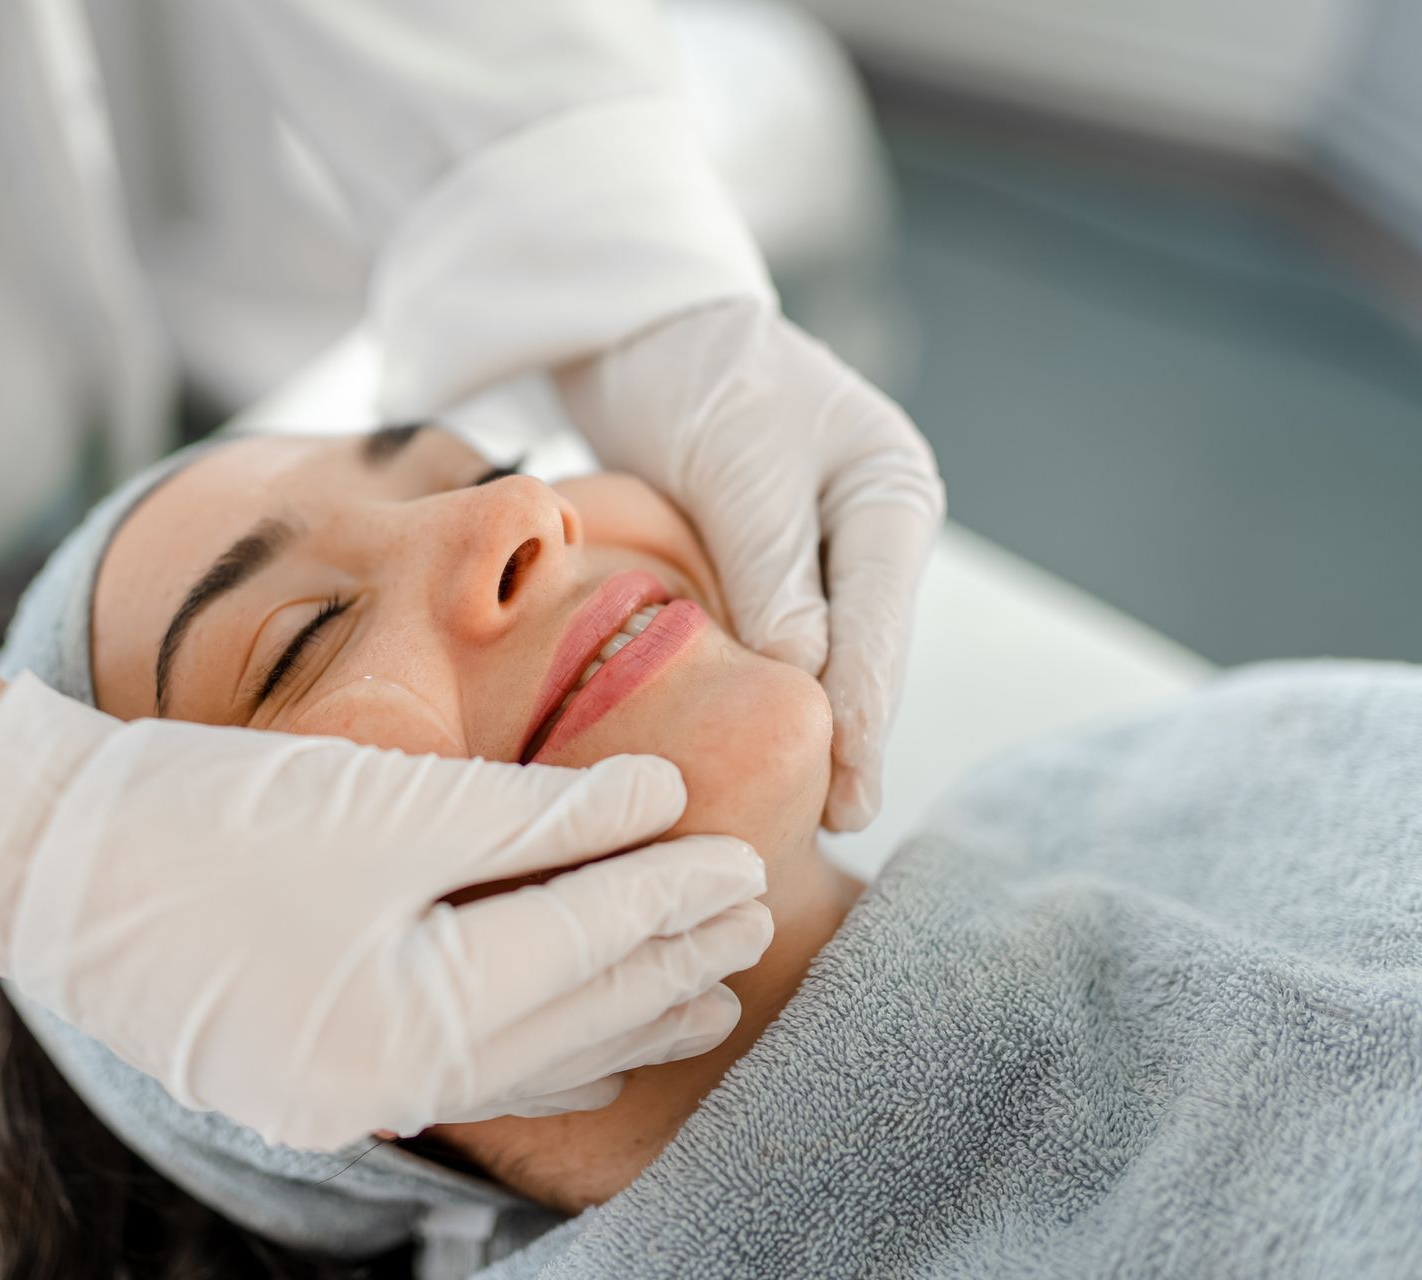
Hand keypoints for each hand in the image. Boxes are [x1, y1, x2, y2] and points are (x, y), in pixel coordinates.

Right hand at [0, 673, 771, 1149]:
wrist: (37, 855)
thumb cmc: (204, 810)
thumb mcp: (382, 800)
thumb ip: (531, 813)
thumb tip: (655, 798)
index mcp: (406, 1018)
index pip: (581, 949)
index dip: (669, 896)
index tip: (746, 859)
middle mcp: (384, 1082)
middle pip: (568, 1019)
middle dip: (665, 964)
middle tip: (754, 919)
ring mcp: (342, 1092)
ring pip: (525, 1059)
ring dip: (620, 1018)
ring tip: (707, 997)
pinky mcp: (311, 1075)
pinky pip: (465, 1073)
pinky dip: (540, 1050)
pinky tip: (589, 1050)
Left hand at [557, 298, 943, 830]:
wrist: (644, 331)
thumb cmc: (700, 376)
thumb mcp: (738, 462)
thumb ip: (772, 565)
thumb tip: (805, 669)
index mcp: (890, 493)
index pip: (883, 621)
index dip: (866, 711)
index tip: (853, 789)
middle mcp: (869, 530)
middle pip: (863, 649)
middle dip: (846, 734)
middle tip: (834, 821)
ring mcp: (823, 552)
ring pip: (820, 655)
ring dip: (804, 720)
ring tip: (799, 808)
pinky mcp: (768, 567)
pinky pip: (772, 642)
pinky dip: (761, 689)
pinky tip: (749, 744)